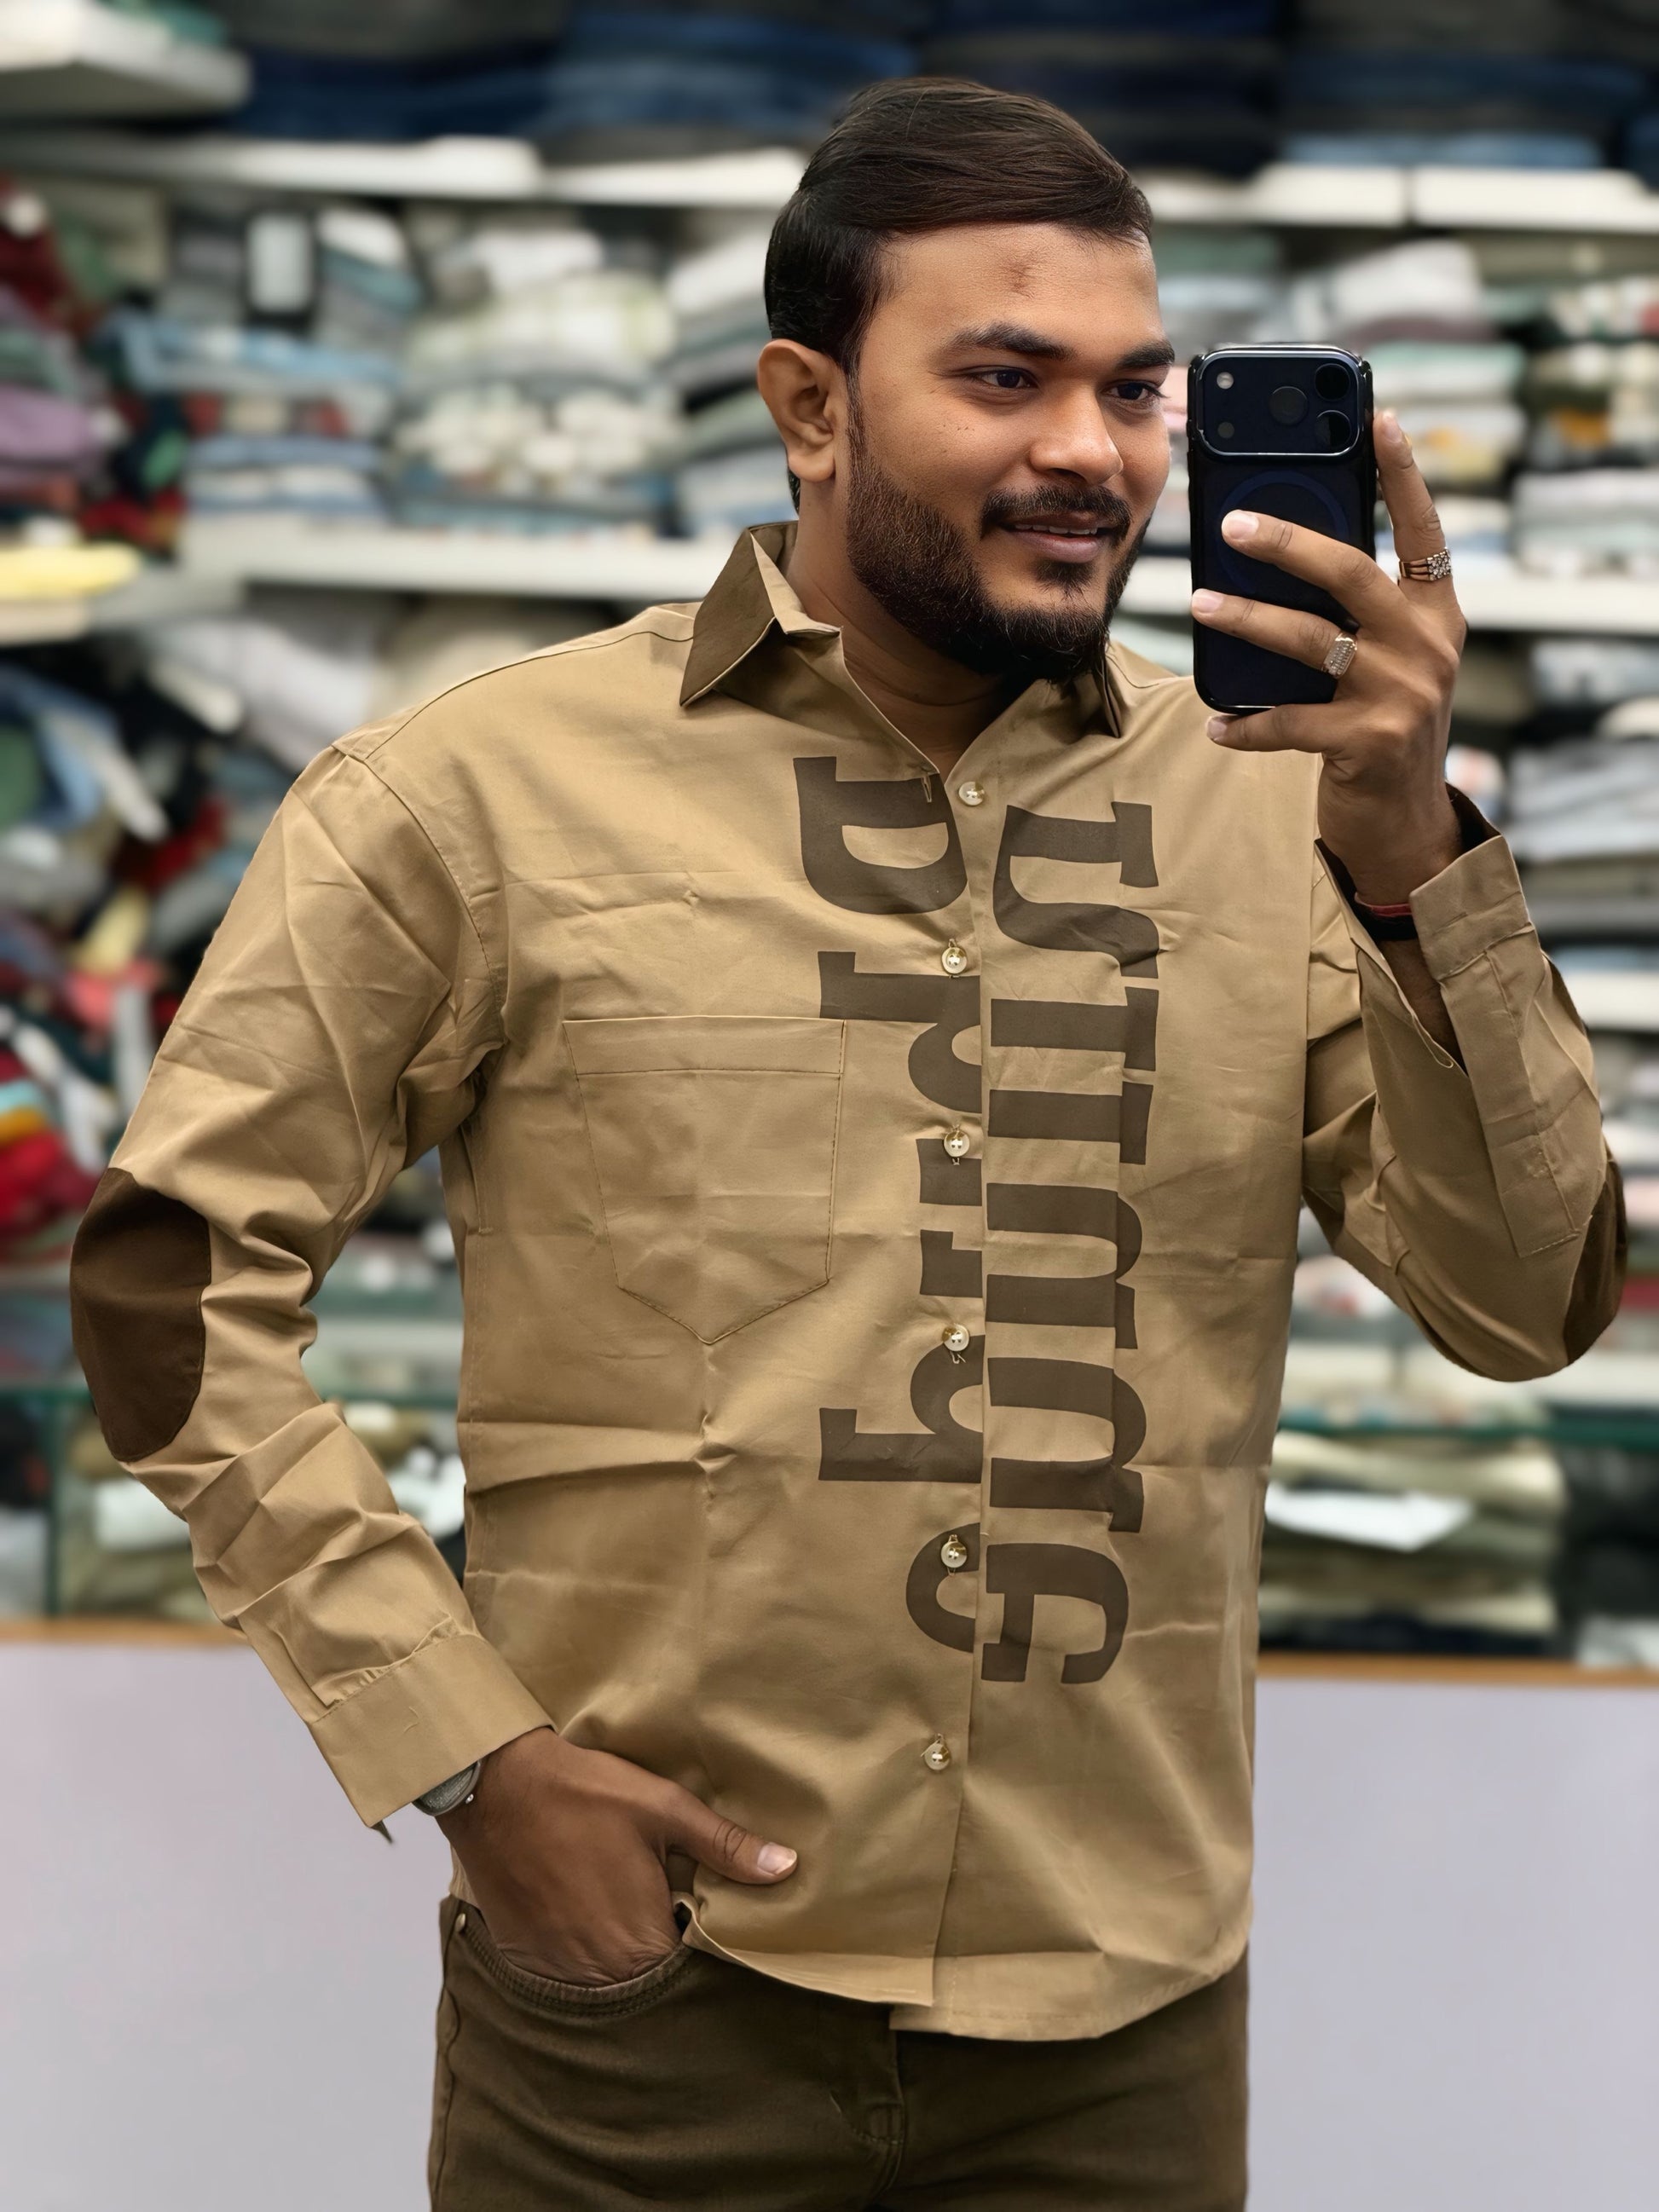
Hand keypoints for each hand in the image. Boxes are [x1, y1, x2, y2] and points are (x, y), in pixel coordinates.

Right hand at [436, 1728, 796, 1985]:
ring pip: (608, 1983)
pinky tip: (587, 1914)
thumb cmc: (584, 1794)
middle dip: (663, 1957)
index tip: (704, 1925)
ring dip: (622, 1959)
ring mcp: (558, 1973)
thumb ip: (724, 1846)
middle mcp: (600, 1974)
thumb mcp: (663, 1808)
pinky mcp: (527, 1961)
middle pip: (647, 1983)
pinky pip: (569, 1975)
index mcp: (641, 1944)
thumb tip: (786, 1867)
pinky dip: (584, 1954)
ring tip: (625, 1913)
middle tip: (666, 1913)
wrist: (496, 1786)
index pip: (689, 1976)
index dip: (702, 1953)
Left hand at [1190, 410, 1466, 904]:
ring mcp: (1402, 695)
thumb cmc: (1380, 725)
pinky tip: (1216, 724)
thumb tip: (1279, 555)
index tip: (1381, 417)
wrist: (1405, 820)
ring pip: (1311, 642)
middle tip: (1231, 526)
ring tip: (1199, 606)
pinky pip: (1291, 723)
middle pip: (1350, 575)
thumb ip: (1356, 614)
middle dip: (1287, 545)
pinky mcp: (1370, 743)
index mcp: (1436, 613)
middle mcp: (1427, 646)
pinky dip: (1247, 725)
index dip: (1404, 474)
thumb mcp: (1387, 659)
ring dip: (1247, 621)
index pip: (1424, 530)